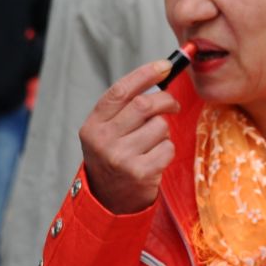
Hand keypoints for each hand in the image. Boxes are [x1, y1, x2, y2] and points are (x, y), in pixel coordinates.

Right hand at [79, 60, 180, 214]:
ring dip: (164, 131)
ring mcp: (120, 158)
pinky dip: (167, 149)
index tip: (165, 65)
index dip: (145, 74)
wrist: (110, 199)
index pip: (120, 91)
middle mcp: (103, 141)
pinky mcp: (140, 173)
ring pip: (160, 126)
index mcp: (93, 125)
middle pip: (145, 104)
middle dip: (166, 101)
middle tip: (172, 106)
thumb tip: (162, 71)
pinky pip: (168, 147)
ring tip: (152, 143)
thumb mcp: (108, 131)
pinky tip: (154, 159)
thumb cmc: (115, 155)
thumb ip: (126, 106)